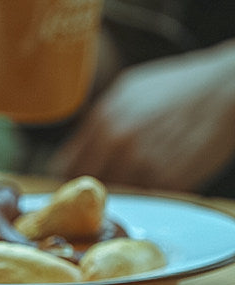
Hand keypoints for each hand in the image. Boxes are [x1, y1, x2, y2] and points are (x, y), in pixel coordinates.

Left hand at [50, 42, 234, 190]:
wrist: (226, 90)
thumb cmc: (177, 87)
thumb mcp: (126, 92)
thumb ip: (97, 121)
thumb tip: (75, 149)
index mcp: (103, 121)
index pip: (66, 167)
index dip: (67, 175)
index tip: (73, 179)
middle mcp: (119, 145)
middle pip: (88, 185)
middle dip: (91, 187)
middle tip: (101, 184)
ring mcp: (145, 165)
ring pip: (117, 194)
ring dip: (121, 190)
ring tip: (135, 176)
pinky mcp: (170, 181)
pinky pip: (146, 197)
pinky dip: (147, 192)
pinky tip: (158, 175)